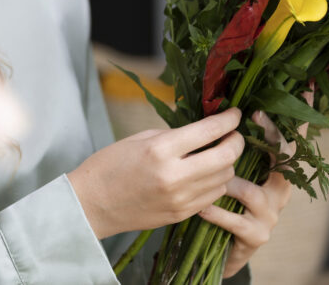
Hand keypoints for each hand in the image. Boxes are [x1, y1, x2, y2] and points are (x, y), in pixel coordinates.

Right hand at [67, 108, 243, 238]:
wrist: (92, 204)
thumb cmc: (110, 165)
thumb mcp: (140, 139)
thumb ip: (174, 135)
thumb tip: (204, 130)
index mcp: (161, 149)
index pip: (209, 131)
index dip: (228, 120)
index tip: (235, 114)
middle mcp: (174, 175)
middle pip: (226, 157)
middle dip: (236, 141)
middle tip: (234, 134)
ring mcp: (180, 198)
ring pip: (224, 178)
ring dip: (226, 163)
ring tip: (218, 153)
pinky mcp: (181, 214)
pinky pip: (212, 196)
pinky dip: (215, 182)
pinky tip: (206, 174)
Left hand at [197, 111, 296, 277]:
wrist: (220, 248)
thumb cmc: (222, 198)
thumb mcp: (228, 168)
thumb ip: (231, 146)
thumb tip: (219, 108)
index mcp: (275, 170)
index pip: (291, 138)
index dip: (300, 116)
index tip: (305, 90)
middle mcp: (280, 190)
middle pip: (283, 158)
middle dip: (272, 134)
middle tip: (256, 114)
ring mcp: (270, 214)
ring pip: (251, 190)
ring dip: (228, 181)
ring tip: (207, 174)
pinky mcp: (256, 235)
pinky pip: (234, 220)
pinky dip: (216, 212)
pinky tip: (201, 207)